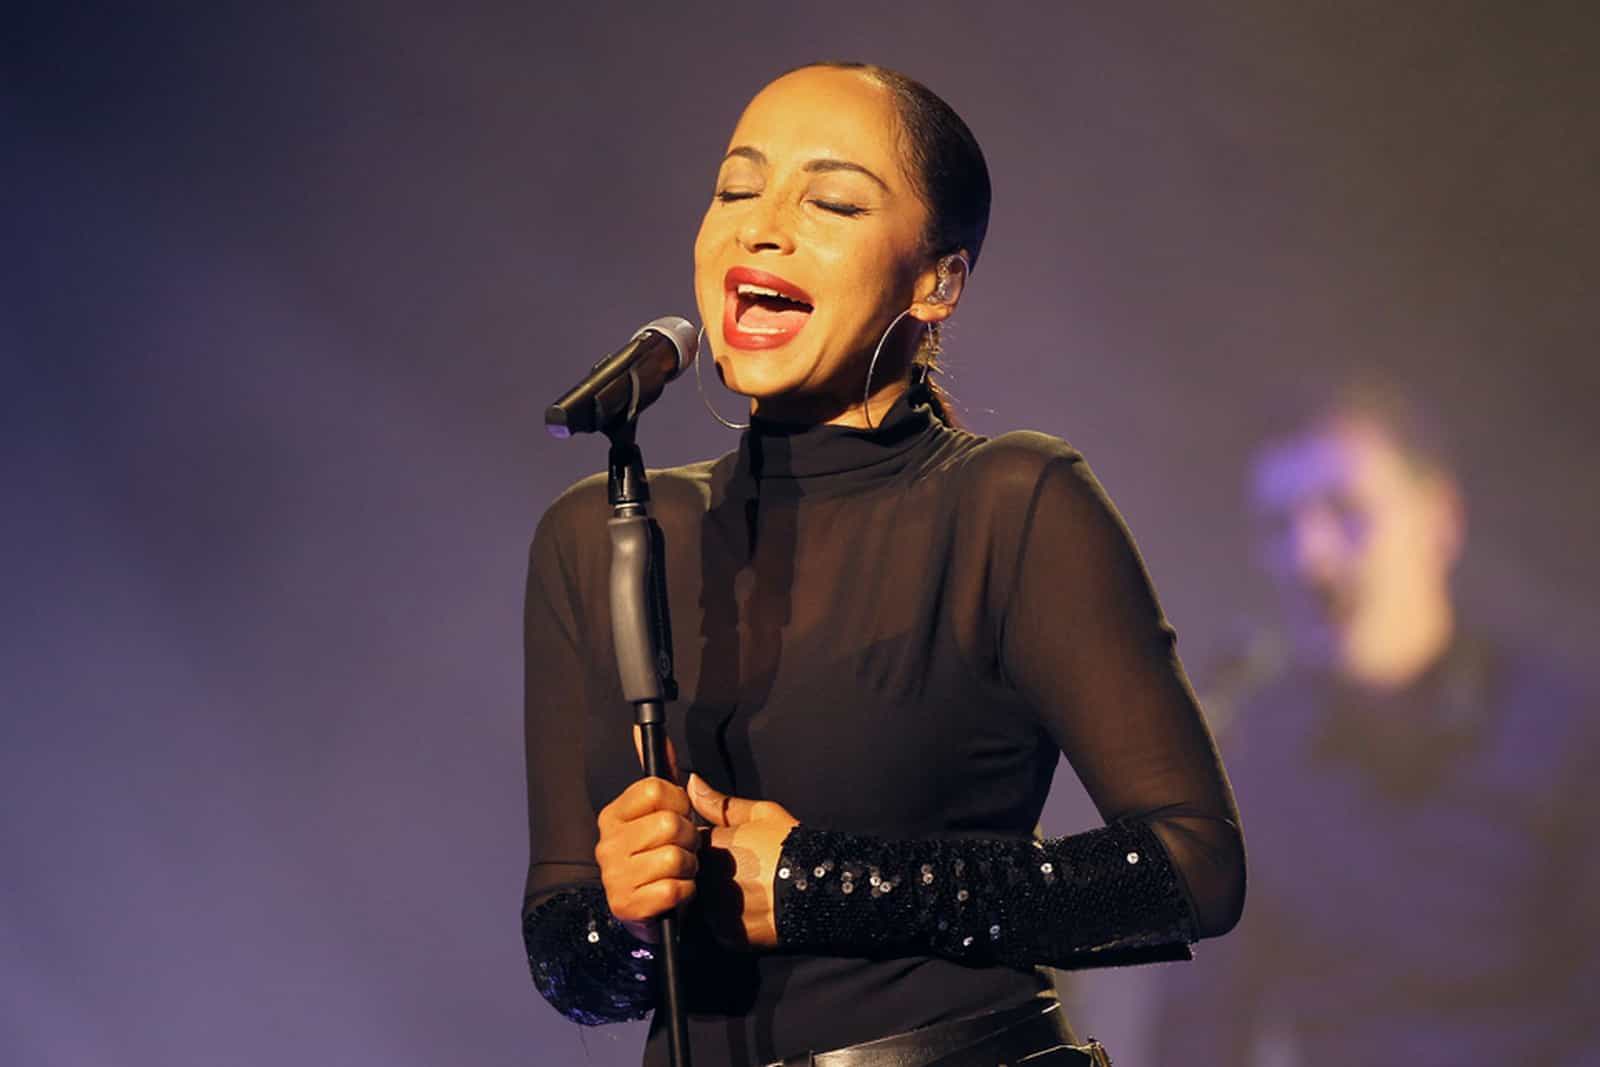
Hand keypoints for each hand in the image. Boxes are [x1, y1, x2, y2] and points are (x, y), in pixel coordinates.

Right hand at [593, 733, 696, 942]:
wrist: (659, 912)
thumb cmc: (664, 855)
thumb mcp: (666, 809)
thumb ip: (663, 772)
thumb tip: (648, 734)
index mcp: (614, 815)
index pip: (656, 789)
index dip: (679, 802)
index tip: (679, 814)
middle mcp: (607, 844)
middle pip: (669, 824)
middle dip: (689, 839)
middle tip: (682, 849)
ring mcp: (613, 876)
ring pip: (674, 858)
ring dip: (688, 868)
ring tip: (679, 872)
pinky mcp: (626, 906)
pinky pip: (673, 890)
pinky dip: (684, 893)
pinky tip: (674, 894)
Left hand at [688, 774, 799, 948]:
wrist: (817, 887)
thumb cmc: (790, 846)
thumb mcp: (759, 813)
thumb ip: (718, 802)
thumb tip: (692, 782)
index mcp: (710, 847)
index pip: (688, 844)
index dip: (706, 845)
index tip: (728, 847)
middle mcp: (706, 879)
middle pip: (693, 873)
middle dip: (710, 870)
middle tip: (743, 869)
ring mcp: (714, 909)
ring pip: (703, 900)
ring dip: (717, 895)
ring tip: (750, 888)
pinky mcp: (725, 934)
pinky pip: (718, 925)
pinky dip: (730, 919)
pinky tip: (753, 908)